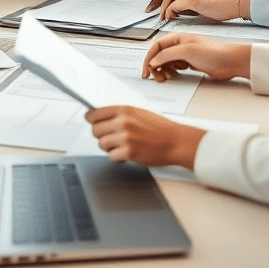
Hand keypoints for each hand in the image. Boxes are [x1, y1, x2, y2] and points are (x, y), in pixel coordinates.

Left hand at [85, 106, 204, 168]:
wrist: (176, 141)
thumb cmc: (160, 128)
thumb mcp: (139, 113)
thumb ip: (120, 114)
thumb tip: (100, 117)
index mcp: (124, 110)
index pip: (94, 114)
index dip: (91, 120)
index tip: (92, 123)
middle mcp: (123, 122)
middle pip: (95, 130)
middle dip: (101, 135)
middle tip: (111, 137)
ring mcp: (125, 137)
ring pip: (102, 144)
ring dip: (109, 147)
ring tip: (122, 145)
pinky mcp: (129, 152)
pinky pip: (111, 156)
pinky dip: (117, 157)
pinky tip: (127, 153)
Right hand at [142, 33, 250, 81]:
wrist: (230, 62)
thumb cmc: (212, 52)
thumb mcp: (186, 51)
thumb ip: (167, 55)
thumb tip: (153, 61)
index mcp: (177, 38)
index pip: (156, 47)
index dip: (149, 58)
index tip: (146, 71)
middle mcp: (179, 45)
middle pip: (159, 55)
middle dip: (156, 67)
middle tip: (156, 77)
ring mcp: (184, 54)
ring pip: (166, 62)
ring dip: (164, 70)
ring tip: (167, 77)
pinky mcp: (190, 63)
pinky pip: (174, 67)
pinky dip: (171, 72)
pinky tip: (175, 75)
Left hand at [161, 0, 248, 20]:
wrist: (236, 4)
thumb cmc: (225, 6)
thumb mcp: (205, 2)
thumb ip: (193, 3)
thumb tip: (181, 12)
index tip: (164, 9)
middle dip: (162, 3)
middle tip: (162, 14)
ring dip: (164, 8)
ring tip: (165, 17)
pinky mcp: (194, 0)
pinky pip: (174, 6)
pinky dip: (170, 12)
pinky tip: (172, 18)